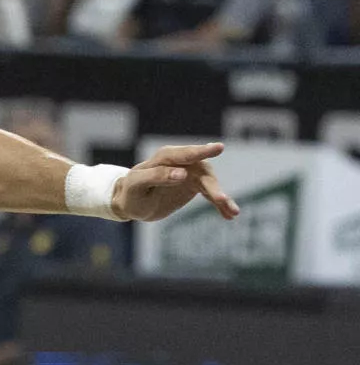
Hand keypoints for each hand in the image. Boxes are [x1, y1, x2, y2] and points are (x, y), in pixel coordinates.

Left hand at [113, 142, 239, 221]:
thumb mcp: (136, 185)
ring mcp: (191, 174)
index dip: (201, 151)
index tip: (218, 148)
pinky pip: (212, 195)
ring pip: (211, 184)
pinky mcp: (195, 186)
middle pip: (201, 172)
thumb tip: (182, 173)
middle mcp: (181, 163)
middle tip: (221, 199)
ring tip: (233, 212)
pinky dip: (221, 205)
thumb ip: (156, 176)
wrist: (131, 203)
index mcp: (164, 158)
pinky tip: (230, 215)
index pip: (184, 154)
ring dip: (221, 198)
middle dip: (213, 186)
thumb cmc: (131, 192)